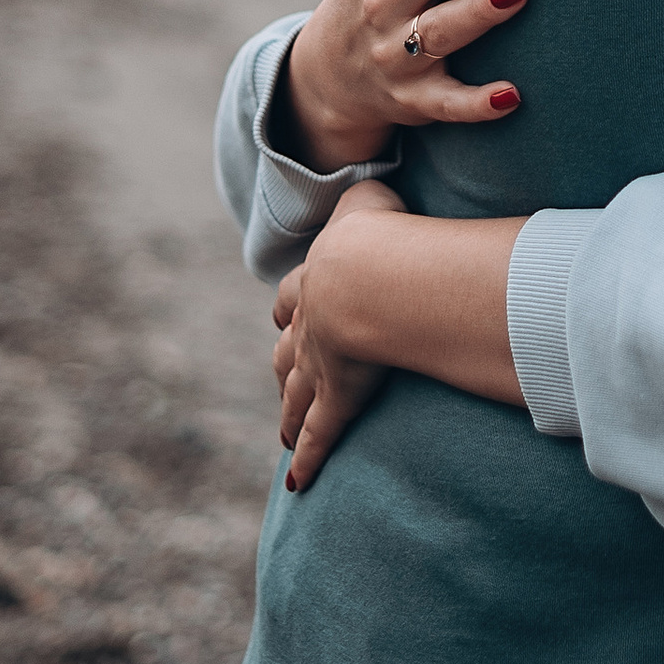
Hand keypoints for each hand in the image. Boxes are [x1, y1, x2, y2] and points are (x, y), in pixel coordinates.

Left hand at [274, 182, 404, 490]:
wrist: (368, 275)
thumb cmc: (381, 233)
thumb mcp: (370, 201)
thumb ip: (370, 196)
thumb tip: (376, 182)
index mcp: (316, 281)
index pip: (294, 298)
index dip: (291, 309)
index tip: (286, 318)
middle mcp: (308, 325)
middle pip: (287, 350)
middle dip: (285, 362)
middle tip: (281, 378)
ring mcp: (318, 365)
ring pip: (295, 394)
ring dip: (289, 411)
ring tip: (283, 430)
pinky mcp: (336, 399)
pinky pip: (318, 436)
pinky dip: (307, 458)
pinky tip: (297, 482)